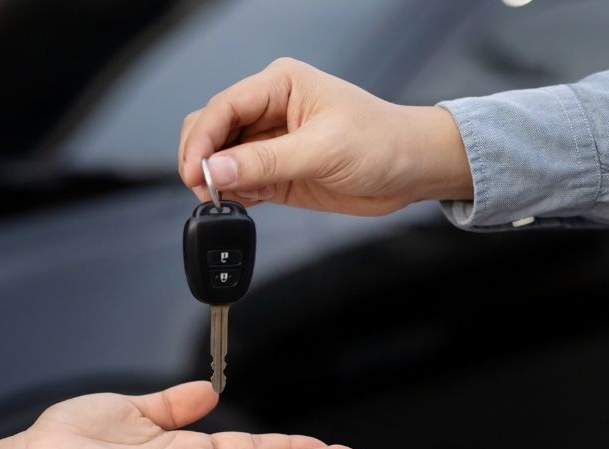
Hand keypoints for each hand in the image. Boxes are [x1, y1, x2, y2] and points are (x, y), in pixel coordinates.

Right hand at [178, 57, 472, 214]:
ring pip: (221, 158)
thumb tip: (218, 170)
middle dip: (202, 159)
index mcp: (281, 84)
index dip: (202, 140)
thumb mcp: (324, 150)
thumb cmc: (384, 142)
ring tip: (224, 200)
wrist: (413, 170)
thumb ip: (267, 162)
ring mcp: (271, 142)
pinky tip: (241, 204)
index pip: (224, 107)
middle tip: (205, 189)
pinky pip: (239, 182)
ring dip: (216, 180)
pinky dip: (233, 195)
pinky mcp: (277, 172)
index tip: (195, 172)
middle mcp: (270, 110)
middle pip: (212, 129)